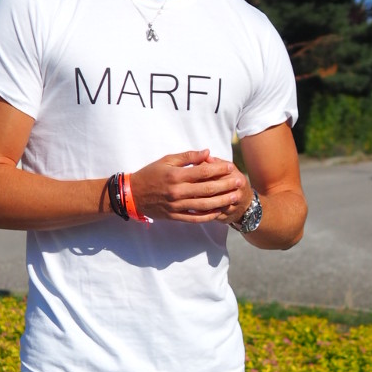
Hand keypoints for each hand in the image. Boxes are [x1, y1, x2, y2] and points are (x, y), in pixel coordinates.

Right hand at [130, 150, 250, 222]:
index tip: (231, 167)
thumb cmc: (150, 174)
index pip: (202, 172)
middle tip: (239, 182)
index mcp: (176, 175)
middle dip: (226, 186)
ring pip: (204, 205)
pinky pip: (195, 218)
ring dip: (222, 201)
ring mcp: (176, 206)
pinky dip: (208, 216)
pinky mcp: (174, 216)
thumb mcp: (166, 160)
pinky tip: (219, 212)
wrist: (132, 195)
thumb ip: (188, 157)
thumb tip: (207, 153)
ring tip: (235, 197)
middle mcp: (177, 192)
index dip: (219, 170)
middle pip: (207, 189)